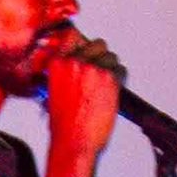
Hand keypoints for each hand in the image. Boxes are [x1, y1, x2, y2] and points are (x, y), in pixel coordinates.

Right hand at [42, 26, 123, 156]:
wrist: (74, 141)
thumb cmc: (65, 124)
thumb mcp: (55, 92)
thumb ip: (66, 72)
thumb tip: (81, 61)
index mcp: (57, 64)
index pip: (72, 35)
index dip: (83, 41)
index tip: (88, 47)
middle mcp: (73, 62)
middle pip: (98, 44)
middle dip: (102, 57)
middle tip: (101, 73)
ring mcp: (91, 68)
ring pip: (112, 57)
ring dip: (113, 71)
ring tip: (105, 89)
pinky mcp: (108, 77)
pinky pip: (121, 71)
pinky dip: (120, 81)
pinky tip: (112, 94)